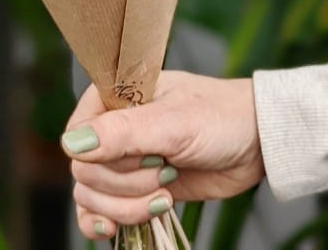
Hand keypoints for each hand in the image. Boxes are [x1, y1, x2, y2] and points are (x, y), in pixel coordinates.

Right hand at [61, 70, 264, 240]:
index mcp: (115, 97)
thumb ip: (123, 133)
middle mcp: (114, 128)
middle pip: (86, 173)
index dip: (102, 157)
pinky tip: (116, 230)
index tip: (142, 157)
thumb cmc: (220, 118)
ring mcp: (125, 161)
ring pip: (92, 197)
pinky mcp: (136, 189)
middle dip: (125, 185)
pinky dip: (105, 224)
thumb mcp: (174, 123)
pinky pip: (100, 213)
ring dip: (126, 207)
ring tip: (165, 195)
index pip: (77, 135)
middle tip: (165, 173)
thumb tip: (72, 145)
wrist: (255, 144)